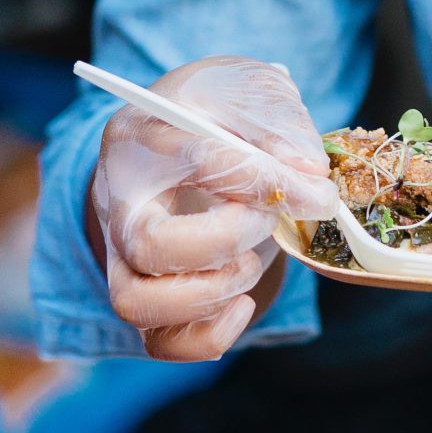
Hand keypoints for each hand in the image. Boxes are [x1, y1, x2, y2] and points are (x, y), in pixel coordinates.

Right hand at [90, 56, 337, 361]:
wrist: (188, 132)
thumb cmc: (217, 110)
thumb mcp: (251, 90)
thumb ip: (281, 127)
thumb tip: (311, 178)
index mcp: (140, 136)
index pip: (197, 160)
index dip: (261, 179)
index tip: (315, 190)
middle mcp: (116, 200)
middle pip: (147, 245)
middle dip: (225, 241)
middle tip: (266, 220)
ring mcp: (122, 254)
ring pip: (136, 302)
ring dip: (211, 292)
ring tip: (248, 261)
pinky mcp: (145, 293)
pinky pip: (159, 341)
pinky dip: (209, 336)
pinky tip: (243, 301)